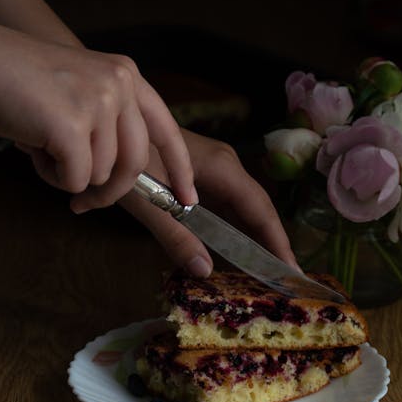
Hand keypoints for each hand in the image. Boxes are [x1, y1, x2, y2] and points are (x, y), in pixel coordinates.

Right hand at [0, 17, 197, 208]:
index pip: (166, 129)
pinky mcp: (74, 124)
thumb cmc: (22, 86)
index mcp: (126, 75)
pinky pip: (77, 180)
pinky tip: (34, 149)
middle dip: (111, 191)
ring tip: (43, 146)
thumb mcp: (81, 93)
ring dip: (70, 175)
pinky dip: (53, 177)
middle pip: (136, 163)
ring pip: (103, 175)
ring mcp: (98, 101)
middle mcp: (120, 83)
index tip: (188, 197)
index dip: (179, 168)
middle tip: (85, 202)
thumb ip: (110, 125)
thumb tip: (124, 178)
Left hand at [120, 129, 298, 275]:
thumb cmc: (127, 156)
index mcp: (221, 167)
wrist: (109, 122)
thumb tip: (205, 271)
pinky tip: (236, 251)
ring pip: (242, 209)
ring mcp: (214, 169)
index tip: (291, 270)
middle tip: (284, 280)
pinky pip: (226, 207)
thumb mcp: (148, 200)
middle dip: (271, 243)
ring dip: (254, 238)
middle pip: (257, 209)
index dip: (277, 241)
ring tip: (267, 271)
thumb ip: (175, 236)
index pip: (260, 209)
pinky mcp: (200, 175)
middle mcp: (225, 166)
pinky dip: (234, 230)